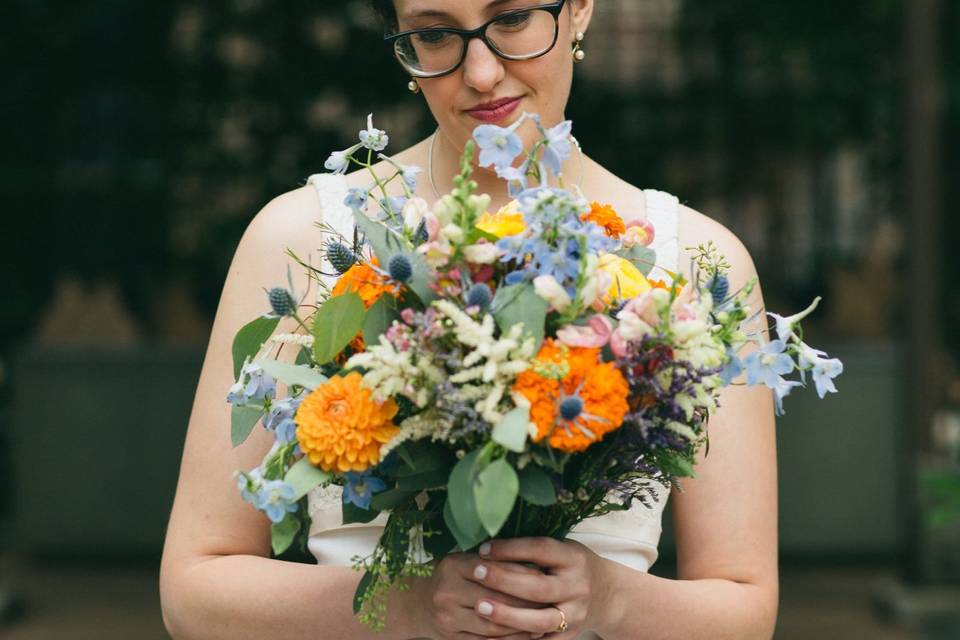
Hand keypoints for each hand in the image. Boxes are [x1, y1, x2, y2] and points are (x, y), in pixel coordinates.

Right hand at [409, 551, 552, 639]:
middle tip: (551, 598)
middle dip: (526, 600)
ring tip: (545, 619)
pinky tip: (528, 635)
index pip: (493, 569)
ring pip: (493, 624)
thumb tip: (536, 565)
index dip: (520, 573)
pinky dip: (509, 639)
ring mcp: (448, 618)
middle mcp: (447, 592)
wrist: (419, 602)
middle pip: (495, 598)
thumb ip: (494, 560)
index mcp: (453, 565)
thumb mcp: (467, 560)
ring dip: (521, 624)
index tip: (543, 574)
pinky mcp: (452, 637)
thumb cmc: (452, 576)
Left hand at [466, 537, 609, 638]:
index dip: (511, 548)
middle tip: (477, 572)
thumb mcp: (562, 548)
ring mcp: (575, 614)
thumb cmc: (573, 565)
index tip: (484, 548)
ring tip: (480, 607)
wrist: (607, 595)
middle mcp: (577, 587)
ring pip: (540, 620)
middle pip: (538, 586)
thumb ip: (534, 549)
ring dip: (507, 615)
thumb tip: (490, 544)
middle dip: (504, 580)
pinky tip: (490, 637)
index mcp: (573, 558)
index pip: (540, 550)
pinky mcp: (569, 636)